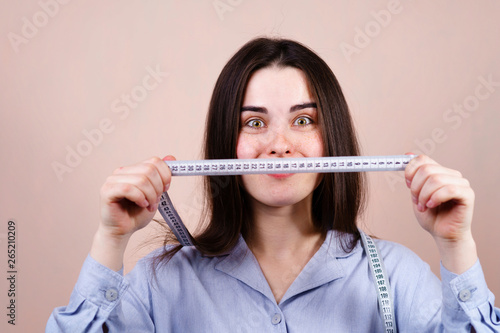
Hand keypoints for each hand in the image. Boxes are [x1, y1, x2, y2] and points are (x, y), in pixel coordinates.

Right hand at [90, 155, 173, 270]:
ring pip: (141, 180)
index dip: (165, 175)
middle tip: (156, 201)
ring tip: (148, 206)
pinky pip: (128, 188)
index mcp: (133, 170)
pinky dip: (140, 197)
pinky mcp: (107, 191)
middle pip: (149, 169)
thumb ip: (161, 177)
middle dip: (158, 188)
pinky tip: (141, 205)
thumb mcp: (155, 194)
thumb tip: (171, 157)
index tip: (166, 188)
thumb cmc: (136, 214)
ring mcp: (112, 180)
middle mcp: (122, 172)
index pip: (154, 161)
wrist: (122, 232)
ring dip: (150, 196)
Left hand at [404, 154, 476, 273]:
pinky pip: (449, 189)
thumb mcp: (416, 194)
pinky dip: (435, 198)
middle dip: (416, 187)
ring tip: (424, 207)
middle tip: (417, 201)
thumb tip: (407, 154)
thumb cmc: (432, 216)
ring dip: (424, 196)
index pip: (423, 159)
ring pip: (435, 179)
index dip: (410, 171)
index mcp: (439, 172)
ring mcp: (461, 183)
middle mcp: (451, 174)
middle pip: (427, 169)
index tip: (407, 185)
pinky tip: (432, 206)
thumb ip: (413, 176)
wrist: (443, 235)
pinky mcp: (467, 194)